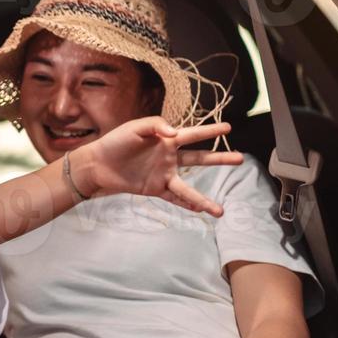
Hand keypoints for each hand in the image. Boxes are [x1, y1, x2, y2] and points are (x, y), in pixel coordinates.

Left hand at [71, 118, 241, 214]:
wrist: (97, 164)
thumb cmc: (115, 142)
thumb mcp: (135, 127)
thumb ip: (156, 125)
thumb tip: (175, 133)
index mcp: (166, 140)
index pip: (193, 134)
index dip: (210, 132)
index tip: (228, 128)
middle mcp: (169, 158)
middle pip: (199, 159)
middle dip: (219, 159)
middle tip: (240, 159)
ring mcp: (163, 175)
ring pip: (189, 187)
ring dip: (204, 199)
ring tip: (221, 211)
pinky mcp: (154, 189)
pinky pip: (174, 199)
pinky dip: (186, 205)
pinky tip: (199, 212)